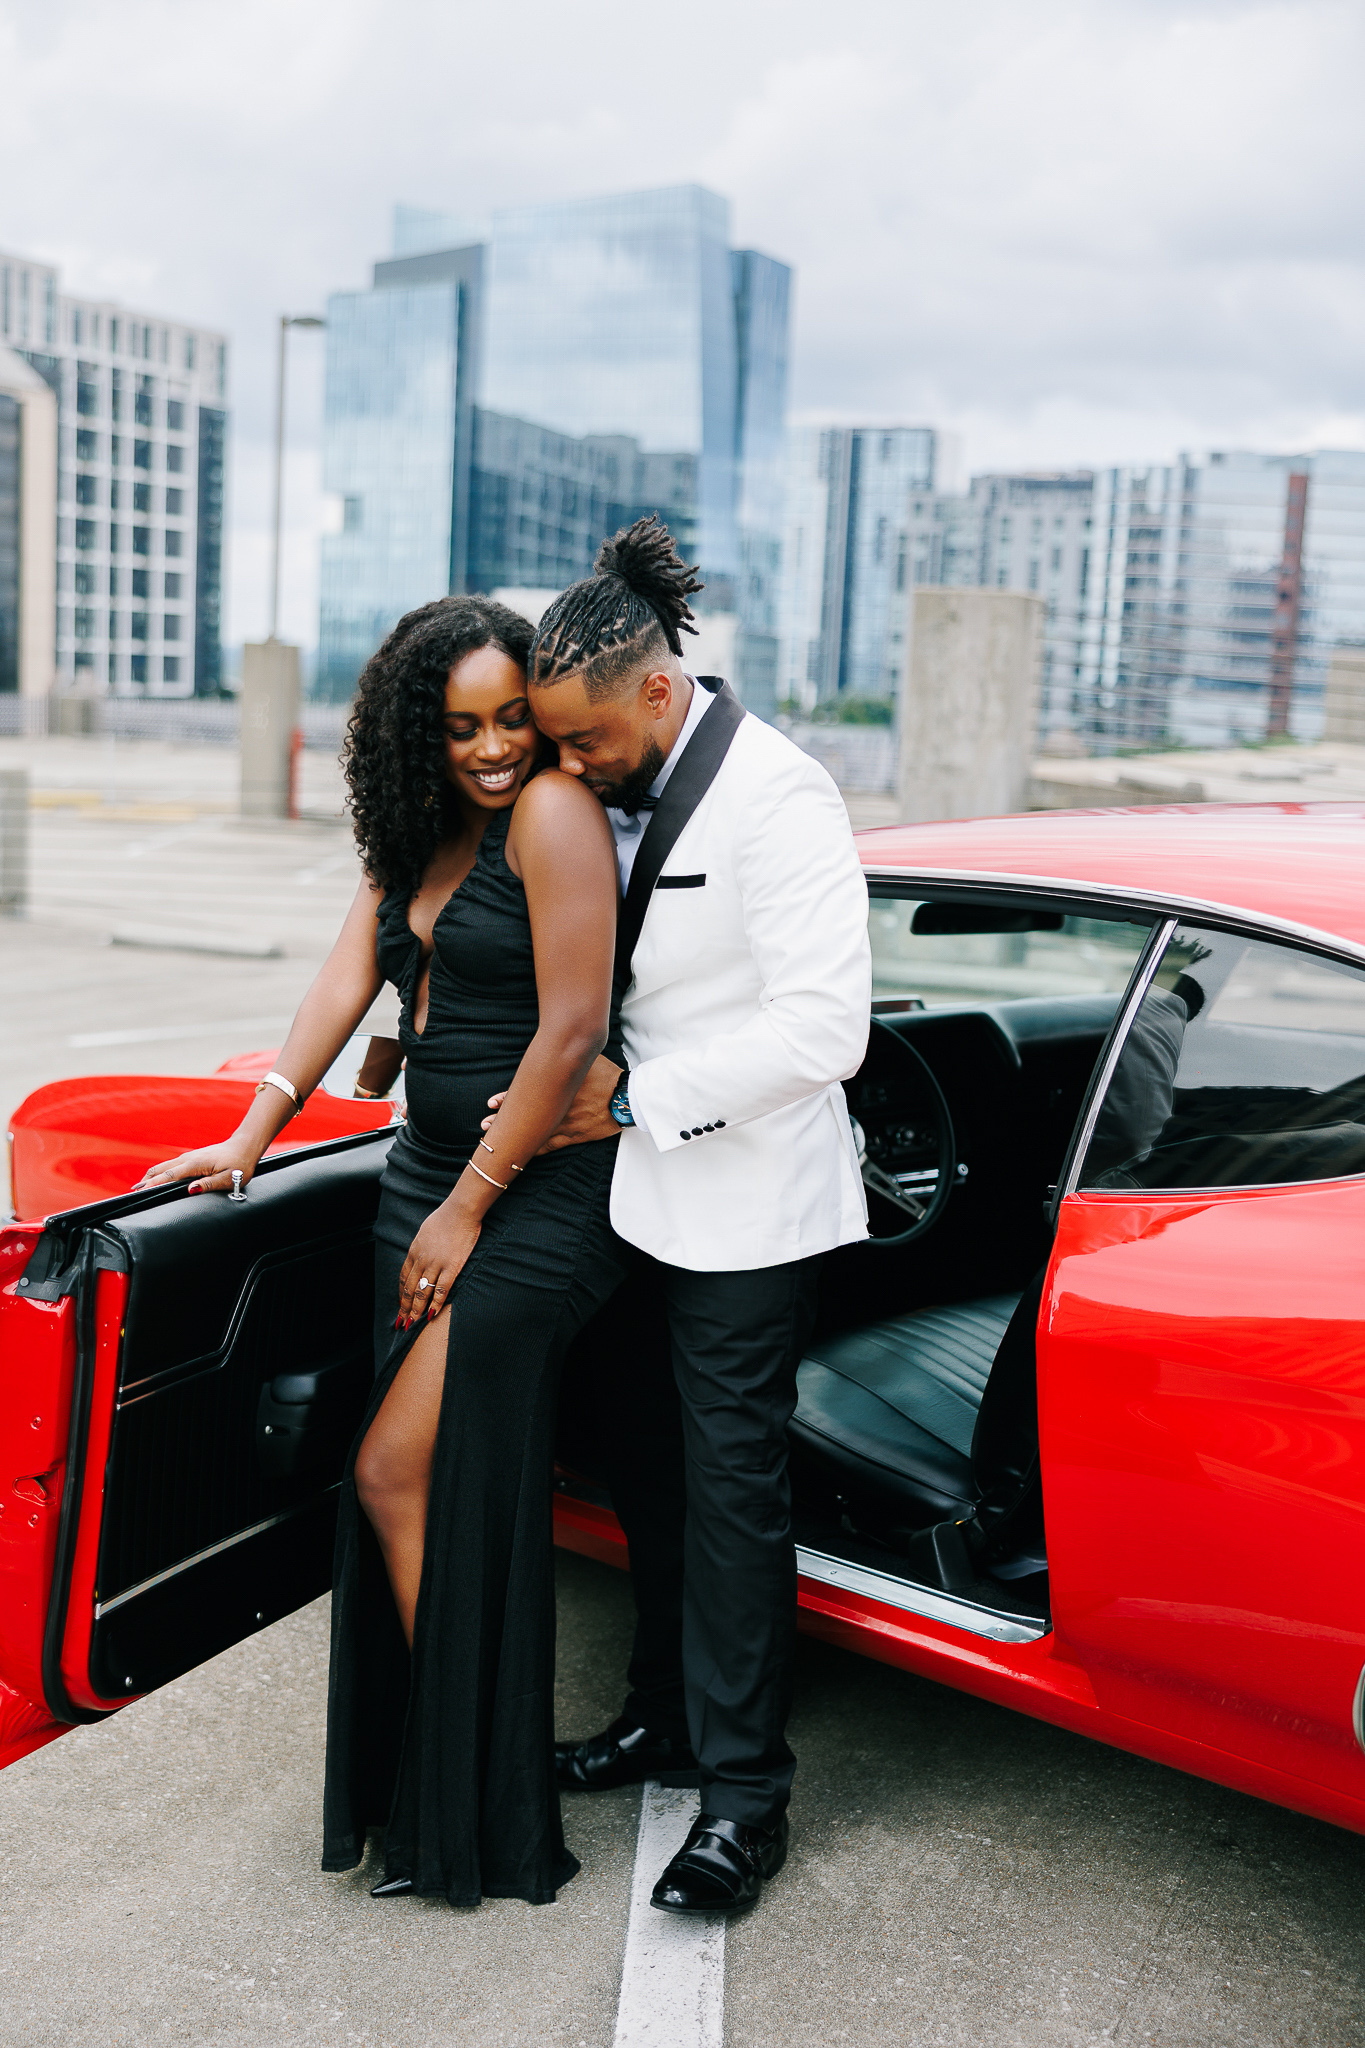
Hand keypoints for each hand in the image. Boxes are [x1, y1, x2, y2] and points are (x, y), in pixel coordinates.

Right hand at [134, 1142, 260, 1195]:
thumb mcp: (229, 1179)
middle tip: (132, 1193)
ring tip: (138, 1188)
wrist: (245, 1146)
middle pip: (161, 1170)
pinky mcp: (191, 1158)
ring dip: (150, 1176)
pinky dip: (159, 1172)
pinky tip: (155, 1179)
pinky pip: (170, 1166)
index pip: (168, 1176)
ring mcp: (188, 1157)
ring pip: (164, 1166)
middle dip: (146, 1180)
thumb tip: (191, 1190)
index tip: (139, 1192)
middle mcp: (188, 1159)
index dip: (153, 1185)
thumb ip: (209, 1185)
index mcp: (195, 1164)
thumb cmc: (240, 1164)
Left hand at [397, 1198, 480, 1326]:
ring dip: (416, 1310)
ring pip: (422, 1292)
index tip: (400, 1304)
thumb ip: (421, 1245)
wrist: (460, 1211)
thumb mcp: (425, 1231)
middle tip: (401, 1322)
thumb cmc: (445, 1217)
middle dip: (404, 1307)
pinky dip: (435, 1304)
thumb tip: (420, 1253)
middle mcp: (421, 1260)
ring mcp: (436, 1264)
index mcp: (414, 1251)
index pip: (404, 1277)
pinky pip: (441, 1289)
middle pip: (410, 1288)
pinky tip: (432, 1315)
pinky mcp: (452, 1267)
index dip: (401, 1293)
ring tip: (412, 1324)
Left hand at [482, 1055, 621, 1153]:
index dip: (507, 1099)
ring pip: (535, 1133)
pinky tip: (523, 1154)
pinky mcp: (575, 1136)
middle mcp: (559, 1107)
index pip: (527, 1093)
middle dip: (504, 1121)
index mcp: (559, 1087)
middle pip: (526, 1115)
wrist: (627, 1099)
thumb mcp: (586, 1058)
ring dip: (516, 1138)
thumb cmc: (608, 1076)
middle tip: (486, 1124)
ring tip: (495, 1142)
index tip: (492, 1102)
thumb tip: (557, 1035)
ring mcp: (566, 1124)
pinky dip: (536, 1149)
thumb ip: (569, 1052)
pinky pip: (551, 1145)